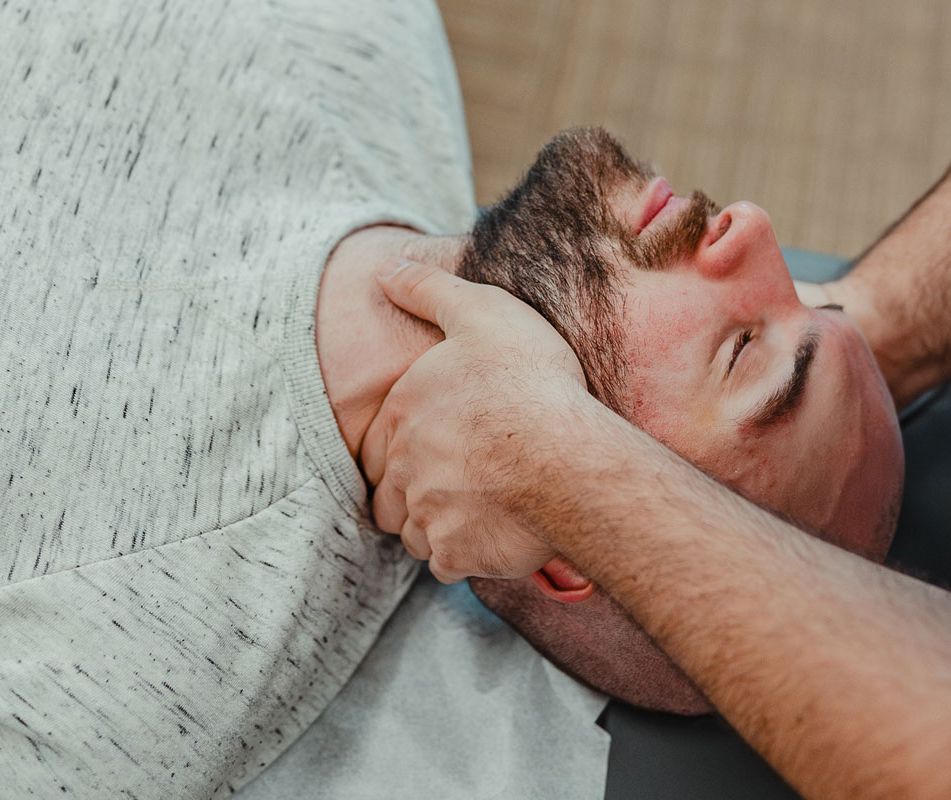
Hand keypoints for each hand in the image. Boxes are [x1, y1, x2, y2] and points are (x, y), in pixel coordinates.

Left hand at [361, 259, 588, 582]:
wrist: (566, 453)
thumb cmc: (529, 381)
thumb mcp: (482, 312)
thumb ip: (429, 291)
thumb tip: (383, 269)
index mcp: (403, 413)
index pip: (385, 442)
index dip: (414, 446)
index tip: (452, 447)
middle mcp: (402, 466)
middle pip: (395, 492)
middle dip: (420, 491)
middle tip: (466, 483)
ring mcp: (426, 514)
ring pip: (416, 531)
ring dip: (440, 524)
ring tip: (484, 510)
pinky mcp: (455, 553)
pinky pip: (448, 563)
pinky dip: (467, 554)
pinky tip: (497, 535)